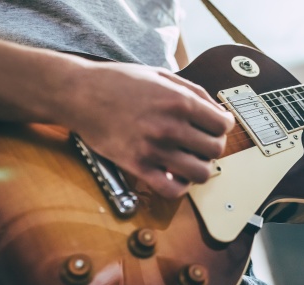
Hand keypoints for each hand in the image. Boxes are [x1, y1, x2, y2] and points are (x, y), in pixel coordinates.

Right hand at [64, 62, 234, 198]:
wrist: (80, 94)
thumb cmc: (119, 82)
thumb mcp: (161, 75)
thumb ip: (194, 92)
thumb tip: (218, 112)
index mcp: (179, 101)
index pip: (222, 124)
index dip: (223, 126)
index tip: (216, 127)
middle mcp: (170, 126)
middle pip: (215, 149)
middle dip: (213, 146)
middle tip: (202, 143)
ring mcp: (153, 149)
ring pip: (200, 173)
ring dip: (200, 168)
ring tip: (190, 160)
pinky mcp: (137, 166)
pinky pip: (172, 189)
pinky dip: (180, 186)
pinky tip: (175, 174)